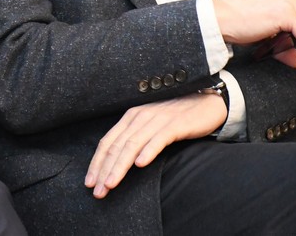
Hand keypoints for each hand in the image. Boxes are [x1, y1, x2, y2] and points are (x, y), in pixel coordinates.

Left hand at [85, 94, 225, 198]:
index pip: (107, 142)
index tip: (89, 183)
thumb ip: (134, 138)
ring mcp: (157, 119)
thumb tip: (114, 162)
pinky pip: (158, 139)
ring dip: (119, 166)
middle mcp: (140, 116)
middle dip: (104, 170)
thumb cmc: (176, 118)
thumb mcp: (149, 126)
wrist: (206, 103)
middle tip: (97, 191)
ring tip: (111, 184)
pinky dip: (148, 151)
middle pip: (116, 146)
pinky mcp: (175, 124)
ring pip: (132, 145)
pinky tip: (141, 165)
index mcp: (130, 117)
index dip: (96, 163)